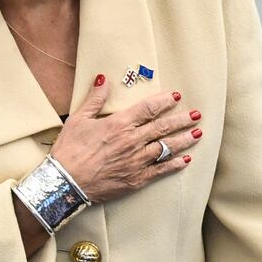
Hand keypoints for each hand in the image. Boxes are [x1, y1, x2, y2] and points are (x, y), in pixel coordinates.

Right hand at [49, 75, 202, 203]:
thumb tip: (103, 79)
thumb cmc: (69, 150)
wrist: (63, 183)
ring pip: (167, 147)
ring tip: (198, 133)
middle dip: (182, 119)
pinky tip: (186, 160)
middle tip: (196, 114)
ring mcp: (136, 161)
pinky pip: (161, 170)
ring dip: (184, 140)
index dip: (164, 101)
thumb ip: (94, 99)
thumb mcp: (78, 119)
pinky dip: (175, 164)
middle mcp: (132, 141)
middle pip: (163, 127)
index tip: (176, 97)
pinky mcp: (136, 179)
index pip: (148, 109)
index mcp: (119, 124)